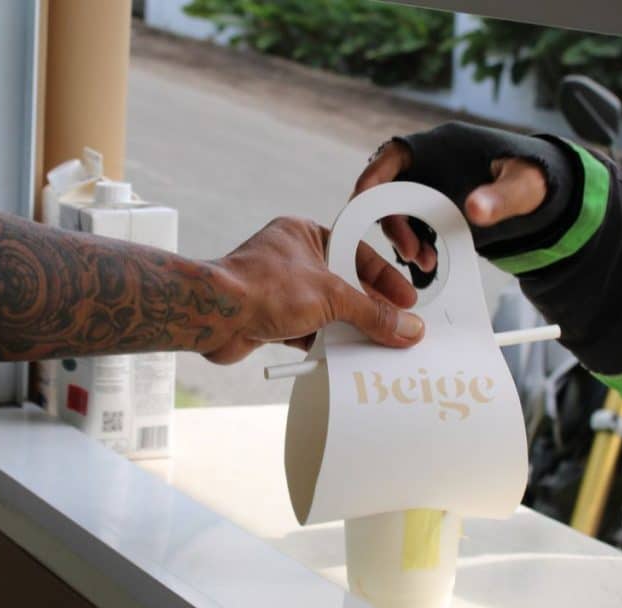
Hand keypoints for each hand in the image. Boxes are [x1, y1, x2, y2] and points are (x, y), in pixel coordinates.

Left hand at [207, 217, 423, 363]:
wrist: (213, 316)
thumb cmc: (264, 288)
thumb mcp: (330, 297)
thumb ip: (371, 313)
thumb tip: (408, 328)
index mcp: (305, 234)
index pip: (357, 252)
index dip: (384, 278)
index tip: (408, 300)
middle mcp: (292, 258)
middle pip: (343, 284)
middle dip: (369, 309)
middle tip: (399, 329)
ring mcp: (279, 289)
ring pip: (326, 311)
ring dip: (347, 330)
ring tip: (378, 347)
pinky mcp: (269, 318)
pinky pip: (307, 330)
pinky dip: (324, 344)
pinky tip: (344, 359)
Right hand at [353, 122, 571, 272]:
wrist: (542, 193)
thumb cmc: (533, 178)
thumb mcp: (522, 188)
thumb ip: (500, 198)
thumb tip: (475, 209)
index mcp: (439, 145)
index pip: (393, 155)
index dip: (371, 178)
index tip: (362, 203)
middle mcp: (425, 163)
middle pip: (387, 188)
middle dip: (392, 221)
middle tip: (412, 252)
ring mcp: (426, 185)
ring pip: (395, 210)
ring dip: (401, 237)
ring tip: (425, 261)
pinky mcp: (431, 206)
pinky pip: (410, 224)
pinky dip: (413, 242)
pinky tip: (429, 260)